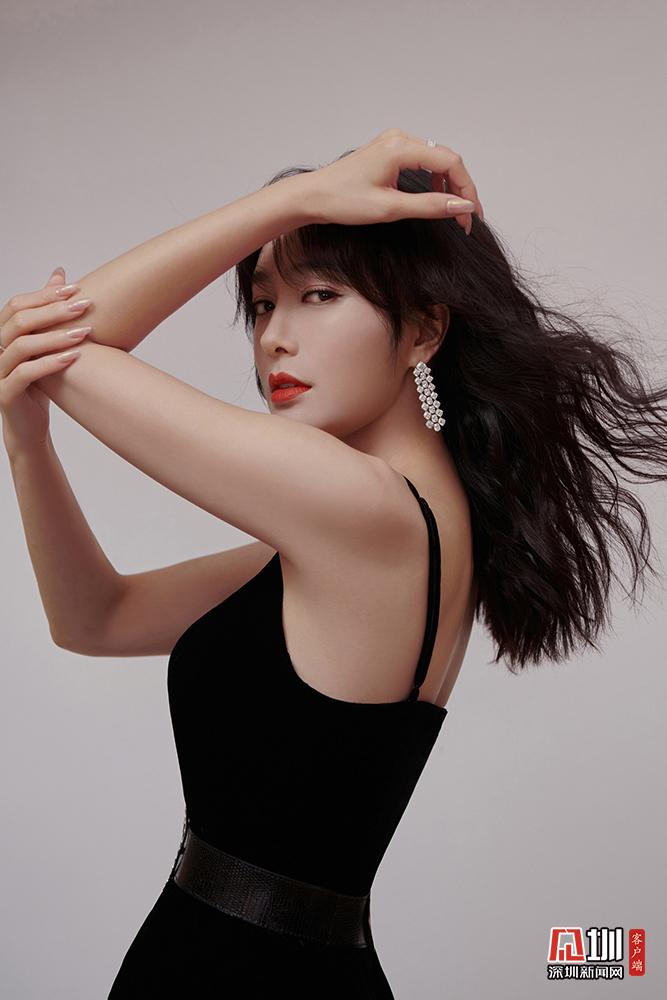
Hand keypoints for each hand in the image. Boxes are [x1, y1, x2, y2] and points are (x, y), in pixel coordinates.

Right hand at [0, 268, 91, 453]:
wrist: (31, 426)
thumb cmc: (41, 383)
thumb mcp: (46, 343)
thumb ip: (48, 311)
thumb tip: (59, 274)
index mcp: (2, 334)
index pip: (18, 305)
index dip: (45, 295)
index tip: (76, 290)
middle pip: (19, 320)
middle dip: (54, 311)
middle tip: (84, 307)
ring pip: (22, 345)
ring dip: (55, 336)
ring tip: (84, 333)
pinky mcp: (5, 393)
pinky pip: (24, 373)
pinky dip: (50, 363)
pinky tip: (74, 357)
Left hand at [304, 127, 483, 232]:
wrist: (312, 197)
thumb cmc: (342, 201)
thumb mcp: (390, 209)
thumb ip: (429, 206)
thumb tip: (461, 206)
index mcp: (401, 147)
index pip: (451, 162)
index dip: (467, 190)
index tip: (472, 217)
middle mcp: (400, 138)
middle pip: (447, 159)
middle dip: (461, 189)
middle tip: (466, 219)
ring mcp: (394, 142)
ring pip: (436, 159)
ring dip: (449, 185)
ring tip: (453, 211)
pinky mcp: (388, 151)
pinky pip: (422, 160)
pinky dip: (434, 179)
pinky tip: (435, 196)